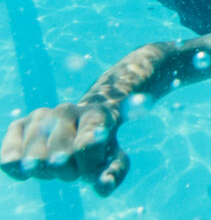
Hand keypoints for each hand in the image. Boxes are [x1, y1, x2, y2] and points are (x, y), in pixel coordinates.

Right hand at [0, 103, 128, 195]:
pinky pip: (9, 154)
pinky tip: (25, 174)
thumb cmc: (99, 148)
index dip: (87, 160)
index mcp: (96, 114)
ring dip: (45, 172)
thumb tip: (103, 186)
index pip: (89, 137)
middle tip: (72, 173)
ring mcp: (41, 115)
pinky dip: (15, 169)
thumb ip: (113, 173)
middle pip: (61, 150)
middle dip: (67, 171)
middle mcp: (67, 110)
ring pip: (35, 155)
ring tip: (55, 169)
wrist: (81, 125)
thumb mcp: (114, 158)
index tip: (87, 172)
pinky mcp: (19, 126)